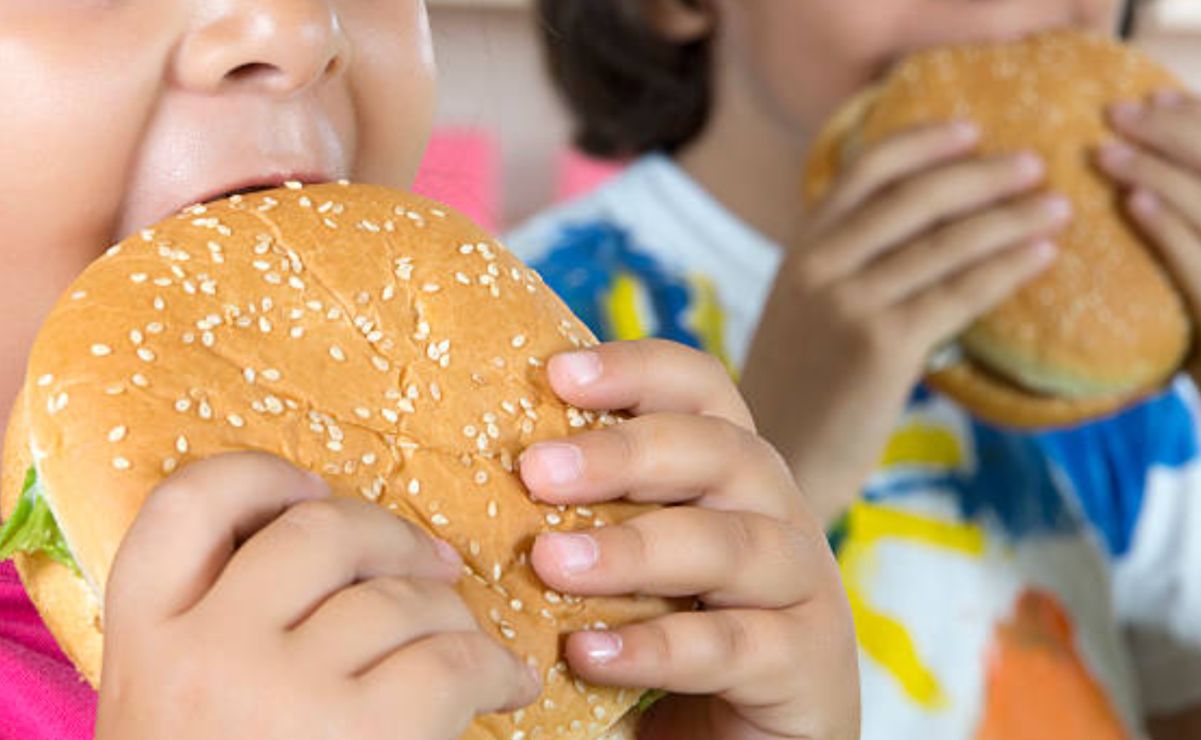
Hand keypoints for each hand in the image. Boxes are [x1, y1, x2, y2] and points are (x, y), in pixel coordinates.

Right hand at [95, 453, 538, 739]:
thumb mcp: (174, 711)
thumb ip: (216, 629)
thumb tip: (337, 558)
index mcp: (143, 640)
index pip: (187, 503)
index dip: (259, 476)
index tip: (310, 489)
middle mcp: (206, 651)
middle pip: (319, 529)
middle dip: (391, 535)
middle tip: (431, 565)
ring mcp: (282, 691)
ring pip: (398, 598)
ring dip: (453, 614)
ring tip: (470, 646)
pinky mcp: (363, 736)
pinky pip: (450, 661)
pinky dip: (495, 667)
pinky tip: (509, 685)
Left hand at [520, 340, 858, 739]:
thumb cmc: (665, 633)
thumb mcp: (624, 562)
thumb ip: (580, 514)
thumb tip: (468, 467)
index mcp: (729, 470)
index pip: (700, 388)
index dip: (637, 369)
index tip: (558, 374)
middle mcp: (775, 511)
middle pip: (718, 451)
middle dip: (624, 455)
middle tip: (536, 471)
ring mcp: (801, 587)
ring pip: (728, 545)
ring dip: (634, 549)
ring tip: (550, 564)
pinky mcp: (809, 665)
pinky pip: (732, 646)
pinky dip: (658, 647)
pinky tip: (588, 653)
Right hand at [742, 122, 1066, 522]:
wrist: (778, 460)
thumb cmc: (800, 392)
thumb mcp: (802, 314)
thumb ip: (841, 268)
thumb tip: (919, 235)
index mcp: (799, 252)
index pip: (863, 171)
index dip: (921, 143)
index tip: (970, 130)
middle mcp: (819, 268)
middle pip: (915, 198)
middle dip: (982, 175)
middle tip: (1035, 164)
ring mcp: (849, 304)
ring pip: (946, 244)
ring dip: (1011, 218)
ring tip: (1056, 207)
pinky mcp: (882, 346)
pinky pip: (959, 293)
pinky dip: (1006, 269)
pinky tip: (1041, 256)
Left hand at [1097, 91, 1200, 387]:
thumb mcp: (1198, 272)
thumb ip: (1184, 223)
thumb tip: (1139, 179)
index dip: (1199, 119)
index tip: (1152, 97)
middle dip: (1177, 132)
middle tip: (1117, 112)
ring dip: (1161, 172)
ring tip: (1109, 152)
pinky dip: (1170, 229)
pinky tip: (1132, 204)